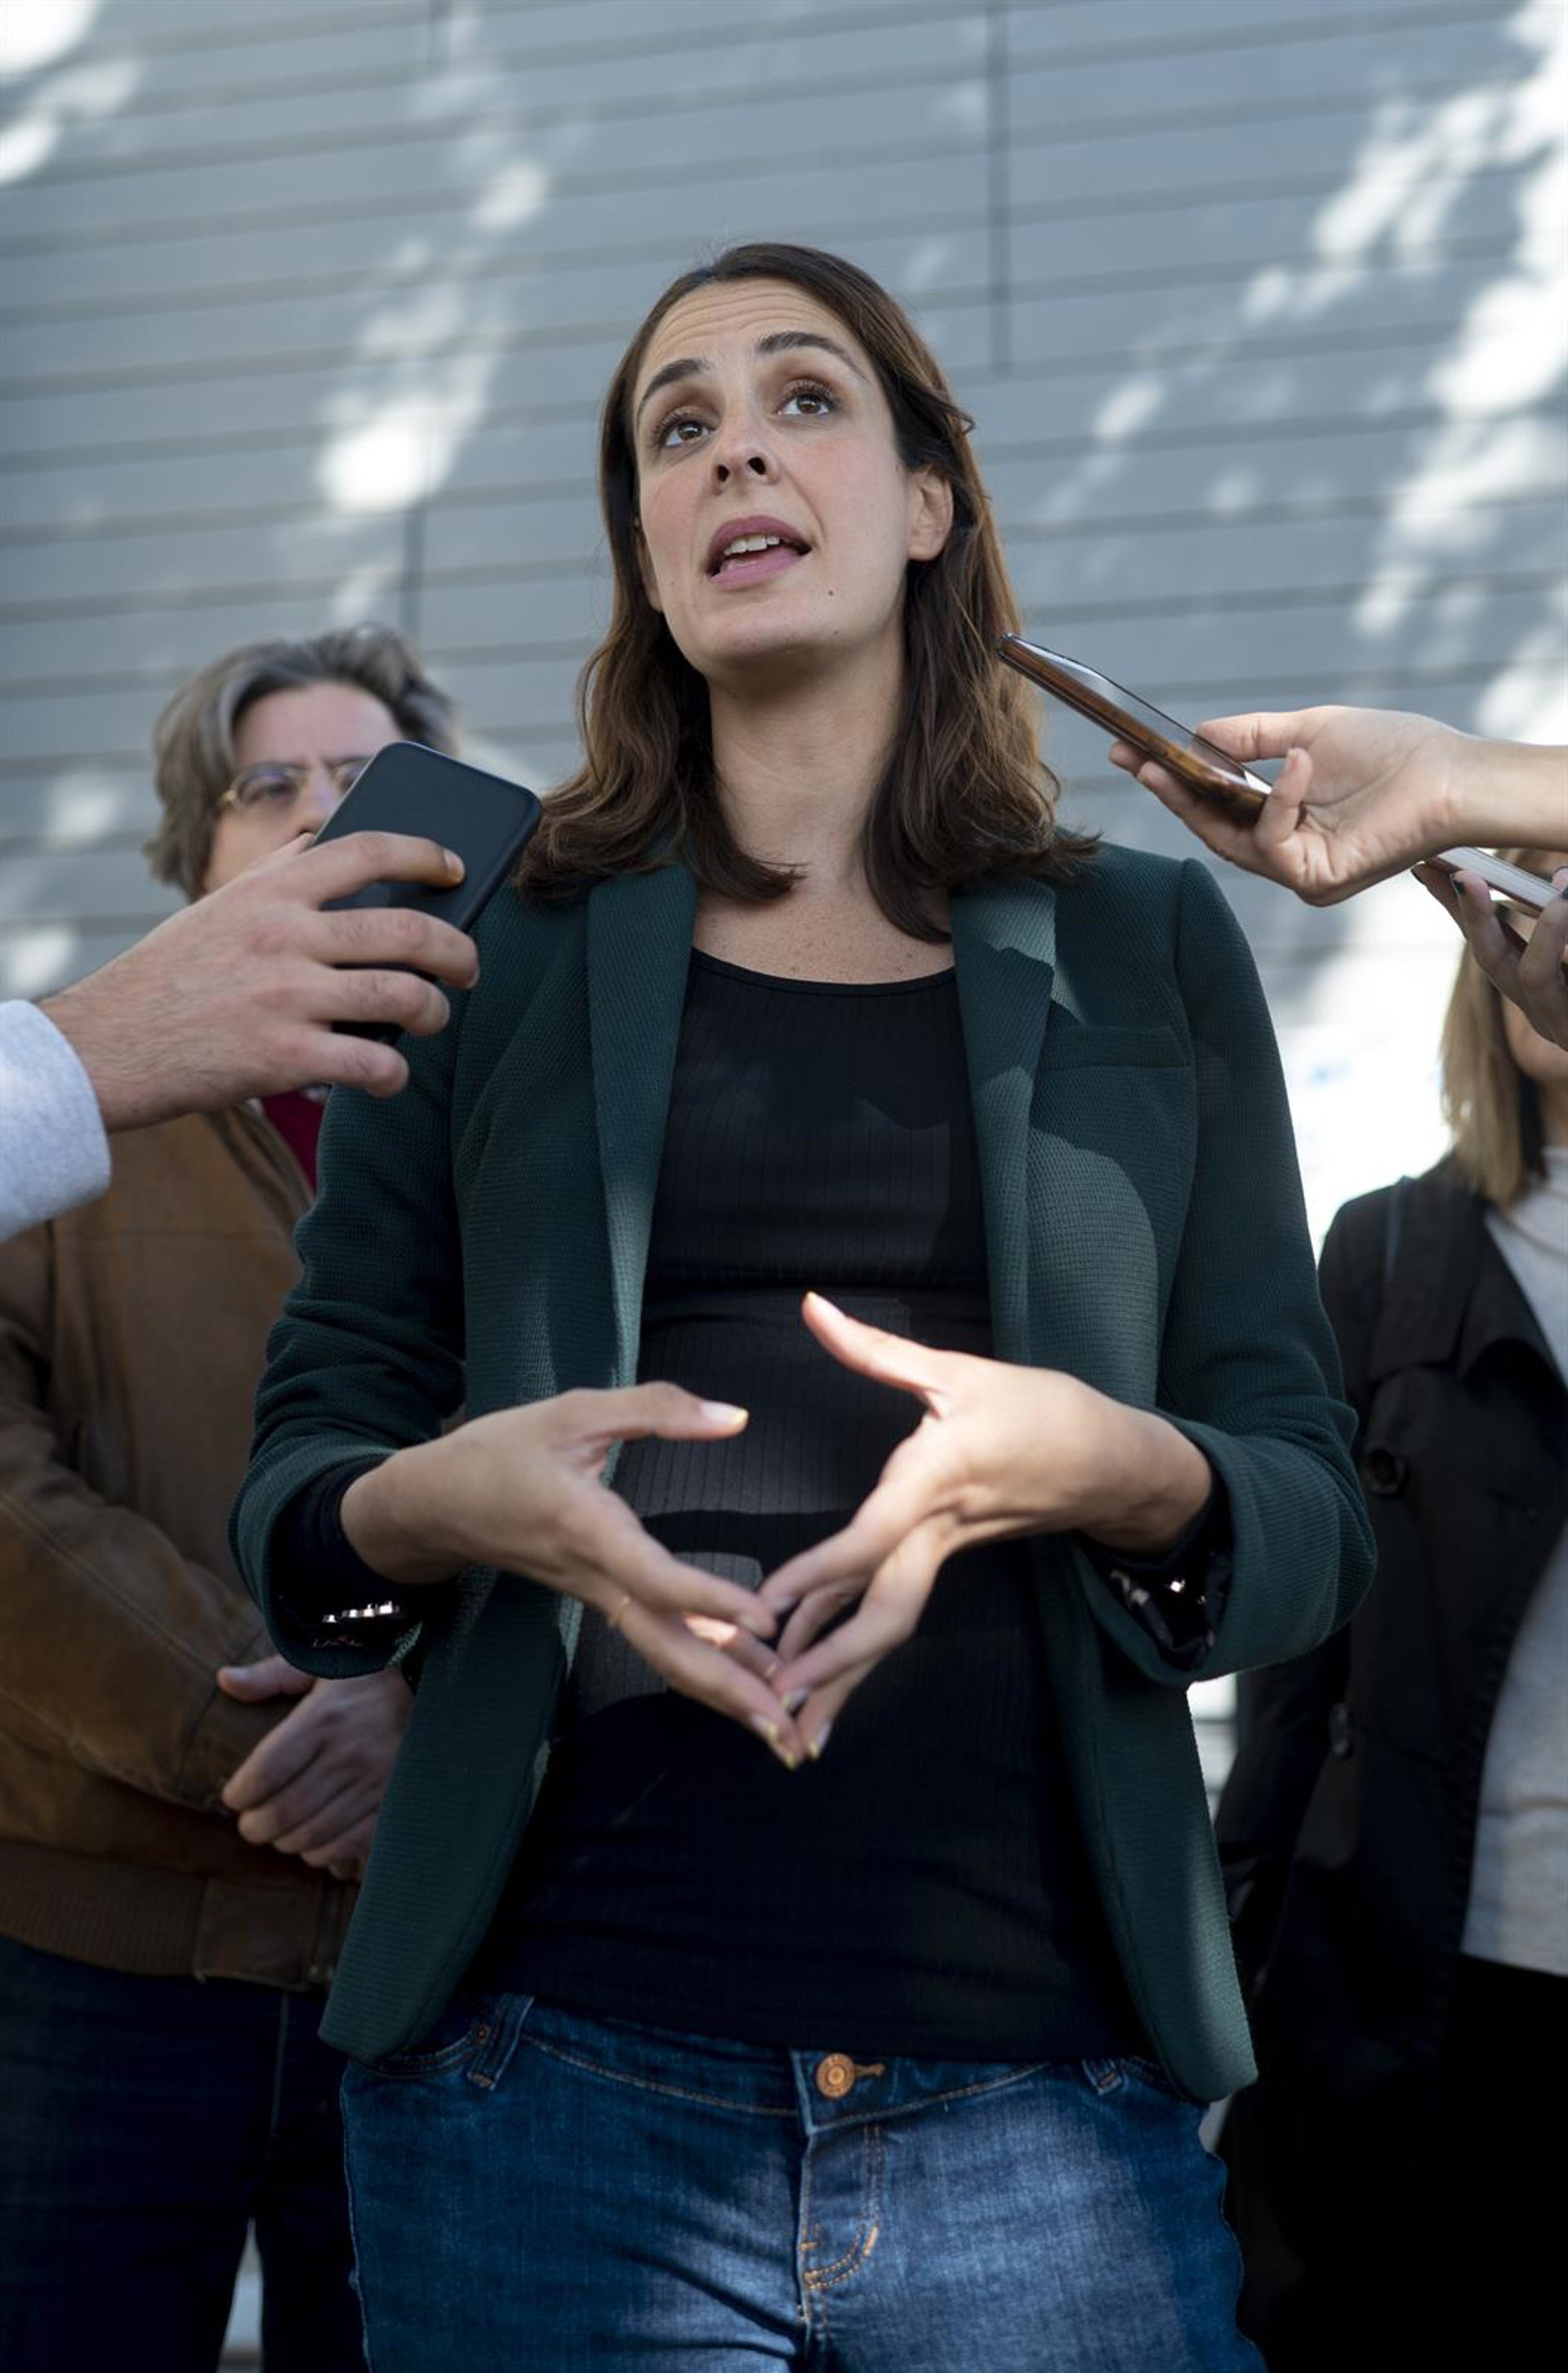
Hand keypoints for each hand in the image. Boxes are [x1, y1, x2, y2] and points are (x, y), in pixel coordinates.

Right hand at [42, 829, 482, 1126]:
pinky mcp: (283, 1058)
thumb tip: (324, 841)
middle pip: (409, 931)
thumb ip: (274, 876)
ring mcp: (286, 998)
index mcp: (270, 893)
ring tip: (434, 1018)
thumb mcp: (216, 909)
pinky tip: (389, 1075)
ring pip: (406, 997)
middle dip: (459, 952)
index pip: (368, 851)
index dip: (426, 854)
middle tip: (469, 967)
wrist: (108, 1046)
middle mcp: (283, 937)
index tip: (456, 868)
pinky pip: (374, 1063)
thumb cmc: (170, 977)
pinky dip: (396, 1074)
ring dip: (438, 1012)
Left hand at [217, 1656, 411, 1880]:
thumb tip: (224, 1680)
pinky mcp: (393, 1806)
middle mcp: (349, 1754)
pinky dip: (321, 1853)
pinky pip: (347, 1846)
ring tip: (279, 1833)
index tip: (233, 1796)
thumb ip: (271, 1675)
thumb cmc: (368, 1677)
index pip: (265, 1772)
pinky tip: (313, 1842)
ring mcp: (374, 1784)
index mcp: (324, 1718)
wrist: (435, 1690)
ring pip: (311, 1834)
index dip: (240, 1794)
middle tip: (250, 1825)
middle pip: (283, 1811)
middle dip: (256, 1826)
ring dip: (286, 1841)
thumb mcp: (321, 1665)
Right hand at [344, 1385, 805, 1767]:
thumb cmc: (499, 1453)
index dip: (709, 1599)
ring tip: (785, 1725)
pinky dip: (703, 1665)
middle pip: (665, 1647)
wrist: (433, 1506)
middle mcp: (594, 1577)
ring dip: (723, 1691)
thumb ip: (655, 1408)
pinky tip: (748, 1678)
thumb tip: (736, 1418)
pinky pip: (655, 1640)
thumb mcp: (573, 1410)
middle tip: (788, 1731)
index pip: (653, 1577)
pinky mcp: (599, 1599)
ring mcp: (596, 1596)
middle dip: (728, 1690)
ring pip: (663, 1654)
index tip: (766, 1617)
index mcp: (587, 1528)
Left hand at [756, 1296, 1210, 1756]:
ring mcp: (943, 1554)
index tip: (769, 1605)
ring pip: (887, 1625)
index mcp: (936, 1480)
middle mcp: (938, 1531)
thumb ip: (876, 1347)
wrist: (1113, 1461)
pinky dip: (853, 1651)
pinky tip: (817, 1681)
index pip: (872, 1536)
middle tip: (773, 1704)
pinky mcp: (944, 1562)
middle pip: (885, 1611)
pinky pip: (892, 1612)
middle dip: (831, 1663)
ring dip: (839, 1676)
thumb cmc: (1041, 1409)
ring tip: (789, 1731)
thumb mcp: (960, 1368)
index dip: (819, 1573)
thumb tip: (811, 1305)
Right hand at [1110, 706, 1466, 904]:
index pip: (1215, 805)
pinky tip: (1300, 764)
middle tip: (1133, 760)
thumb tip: (1196, 736)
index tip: (1132, 752)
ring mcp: (1301, 871)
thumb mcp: (1309, 732)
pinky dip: (1282, 800)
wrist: (1449, 775)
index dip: (1173, 781)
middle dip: (1169, 793)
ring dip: (1204, 796)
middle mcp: (1288, 853)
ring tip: (1176, 758)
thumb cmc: (1394, 752)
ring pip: (1232, 841)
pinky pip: (1275, 841)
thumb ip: (1252, 737)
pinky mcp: (1318, 879)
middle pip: (1211, 828)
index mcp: (1285, 818)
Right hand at [1417, 863, 1567, 1052]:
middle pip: (1493, 965)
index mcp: (1537, 990)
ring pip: (1536, 976)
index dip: (1455, 910)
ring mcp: (1563, 1025)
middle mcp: (1543, 1011)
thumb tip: (1561, 878)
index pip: (1485, 944)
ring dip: (1546, 927)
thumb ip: (1563, 923)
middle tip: (1466, 876)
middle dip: (1475, 917)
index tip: (1427, 868)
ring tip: (1563, 889)